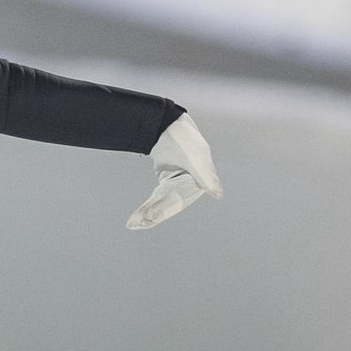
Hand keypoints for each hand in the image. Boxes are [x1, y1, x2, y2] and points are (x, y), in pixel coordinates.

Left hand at [127, 112, 221, 229]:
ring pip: (162, 205)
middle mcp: (190, 189)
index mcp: (201, 183)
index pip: (181, 198)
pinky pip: (156, 202)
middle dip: (155, 213)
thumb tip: (218, 194)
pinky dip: (146, 210)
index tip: (151, 216)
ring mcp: (177, 189)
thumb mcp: (196, 154)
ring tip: (132, 224)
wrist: (169, 126)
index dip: (166, 208)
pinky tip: (134, 221)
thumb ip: (206, 174)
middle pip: (170, 205)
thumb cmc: (185, 139)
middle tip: (140, 221)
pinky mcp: (166, 188)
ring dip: (148, 216)